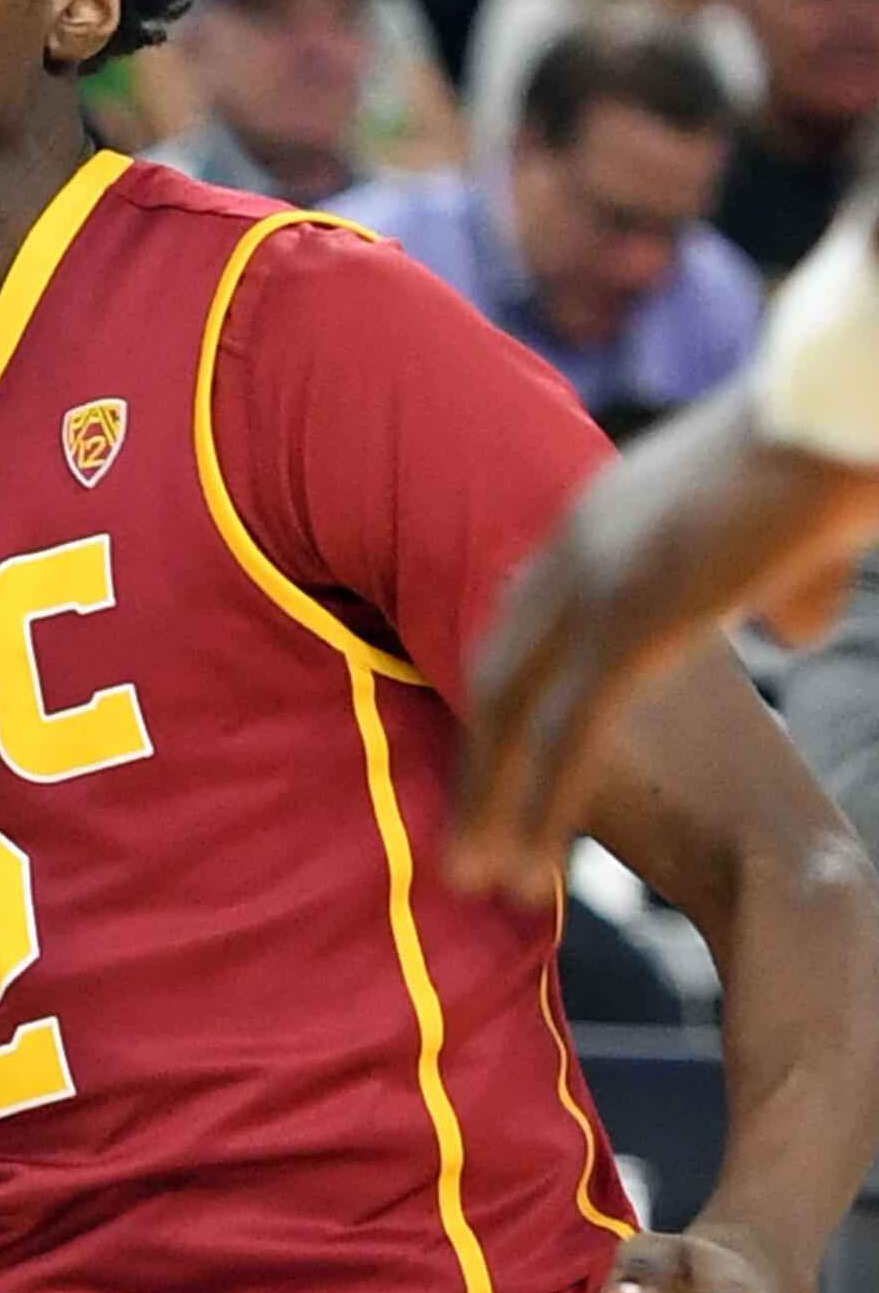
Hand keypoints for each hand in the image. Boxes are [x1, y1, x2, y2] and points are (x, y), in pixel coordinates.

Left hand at [454, 386, 878, 903]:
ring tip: (473, 876)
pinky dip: (541, 803)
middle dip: (476, 766)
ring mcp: (597, 587)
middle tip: (461, 842)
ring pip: (514, 716)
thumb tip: (786, 627)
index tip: (486, 756)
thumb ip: (770, 588)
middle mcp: (574, 549)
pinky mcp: (634, 623)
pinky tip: (528, 861)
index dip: (501, 697)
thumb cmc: (829, 464)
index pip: (518, 622)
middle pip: (496, 676)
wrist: (830, 416)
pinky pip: (569, 733)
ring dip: (489, 802)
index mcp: (595, 519)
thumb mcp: (786, 537)